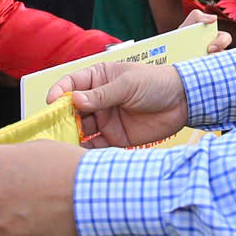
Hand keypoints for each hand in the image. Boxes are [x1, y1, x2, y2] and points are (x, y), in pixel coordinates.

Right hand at [46, 60, 191, 147]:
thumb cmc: (156, 83)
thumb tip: (74, 99)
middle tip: (53, 130)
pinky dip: (86, 151)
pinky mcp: (115, 138)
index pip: (70, 84)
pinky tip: (79, 156)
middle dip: (61, 120)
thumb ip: (102, 94)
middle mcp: (97, 100)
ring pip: (80, 130)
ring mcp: (105, 119)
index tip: (51, 103)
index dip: (58, 93)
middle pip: (71, 110)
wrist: (184, 102)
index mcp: (97, 79)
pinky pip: (95, 146)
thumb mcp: (128, 85)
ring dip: (71, 137)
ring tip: (63, 145)